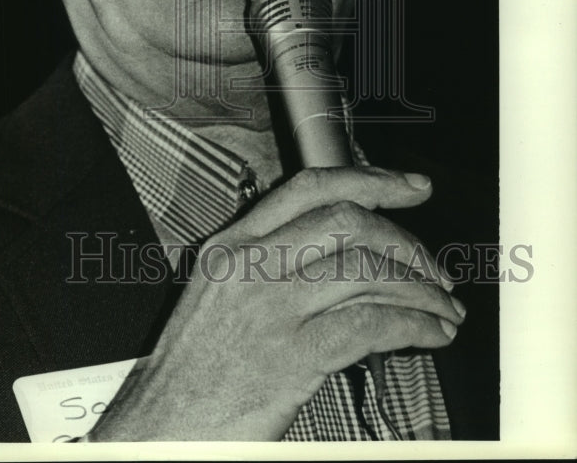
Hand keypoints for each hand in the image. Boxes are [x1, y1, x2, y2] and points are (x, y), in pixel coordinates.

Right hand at [88, 166, 463, 441]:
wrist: (162, 424)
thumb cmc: (195, 366)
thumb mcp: (221, 290)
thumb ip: (273, 261)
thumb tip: (347, 255)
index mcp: (233, 243)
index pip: (310, 188)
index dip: (371, 180)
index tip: (411, 188)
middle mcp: (252, 264)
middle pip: (348, 222)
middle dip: (407, 243)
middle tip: (435, 270)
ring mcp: (271, 308)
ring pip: (366, 271)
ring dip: (420, 290)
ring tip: (443, 309)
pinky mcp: (292, 357)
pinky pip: (371, 326)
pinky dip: (414, 327)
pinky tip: (430, 335)